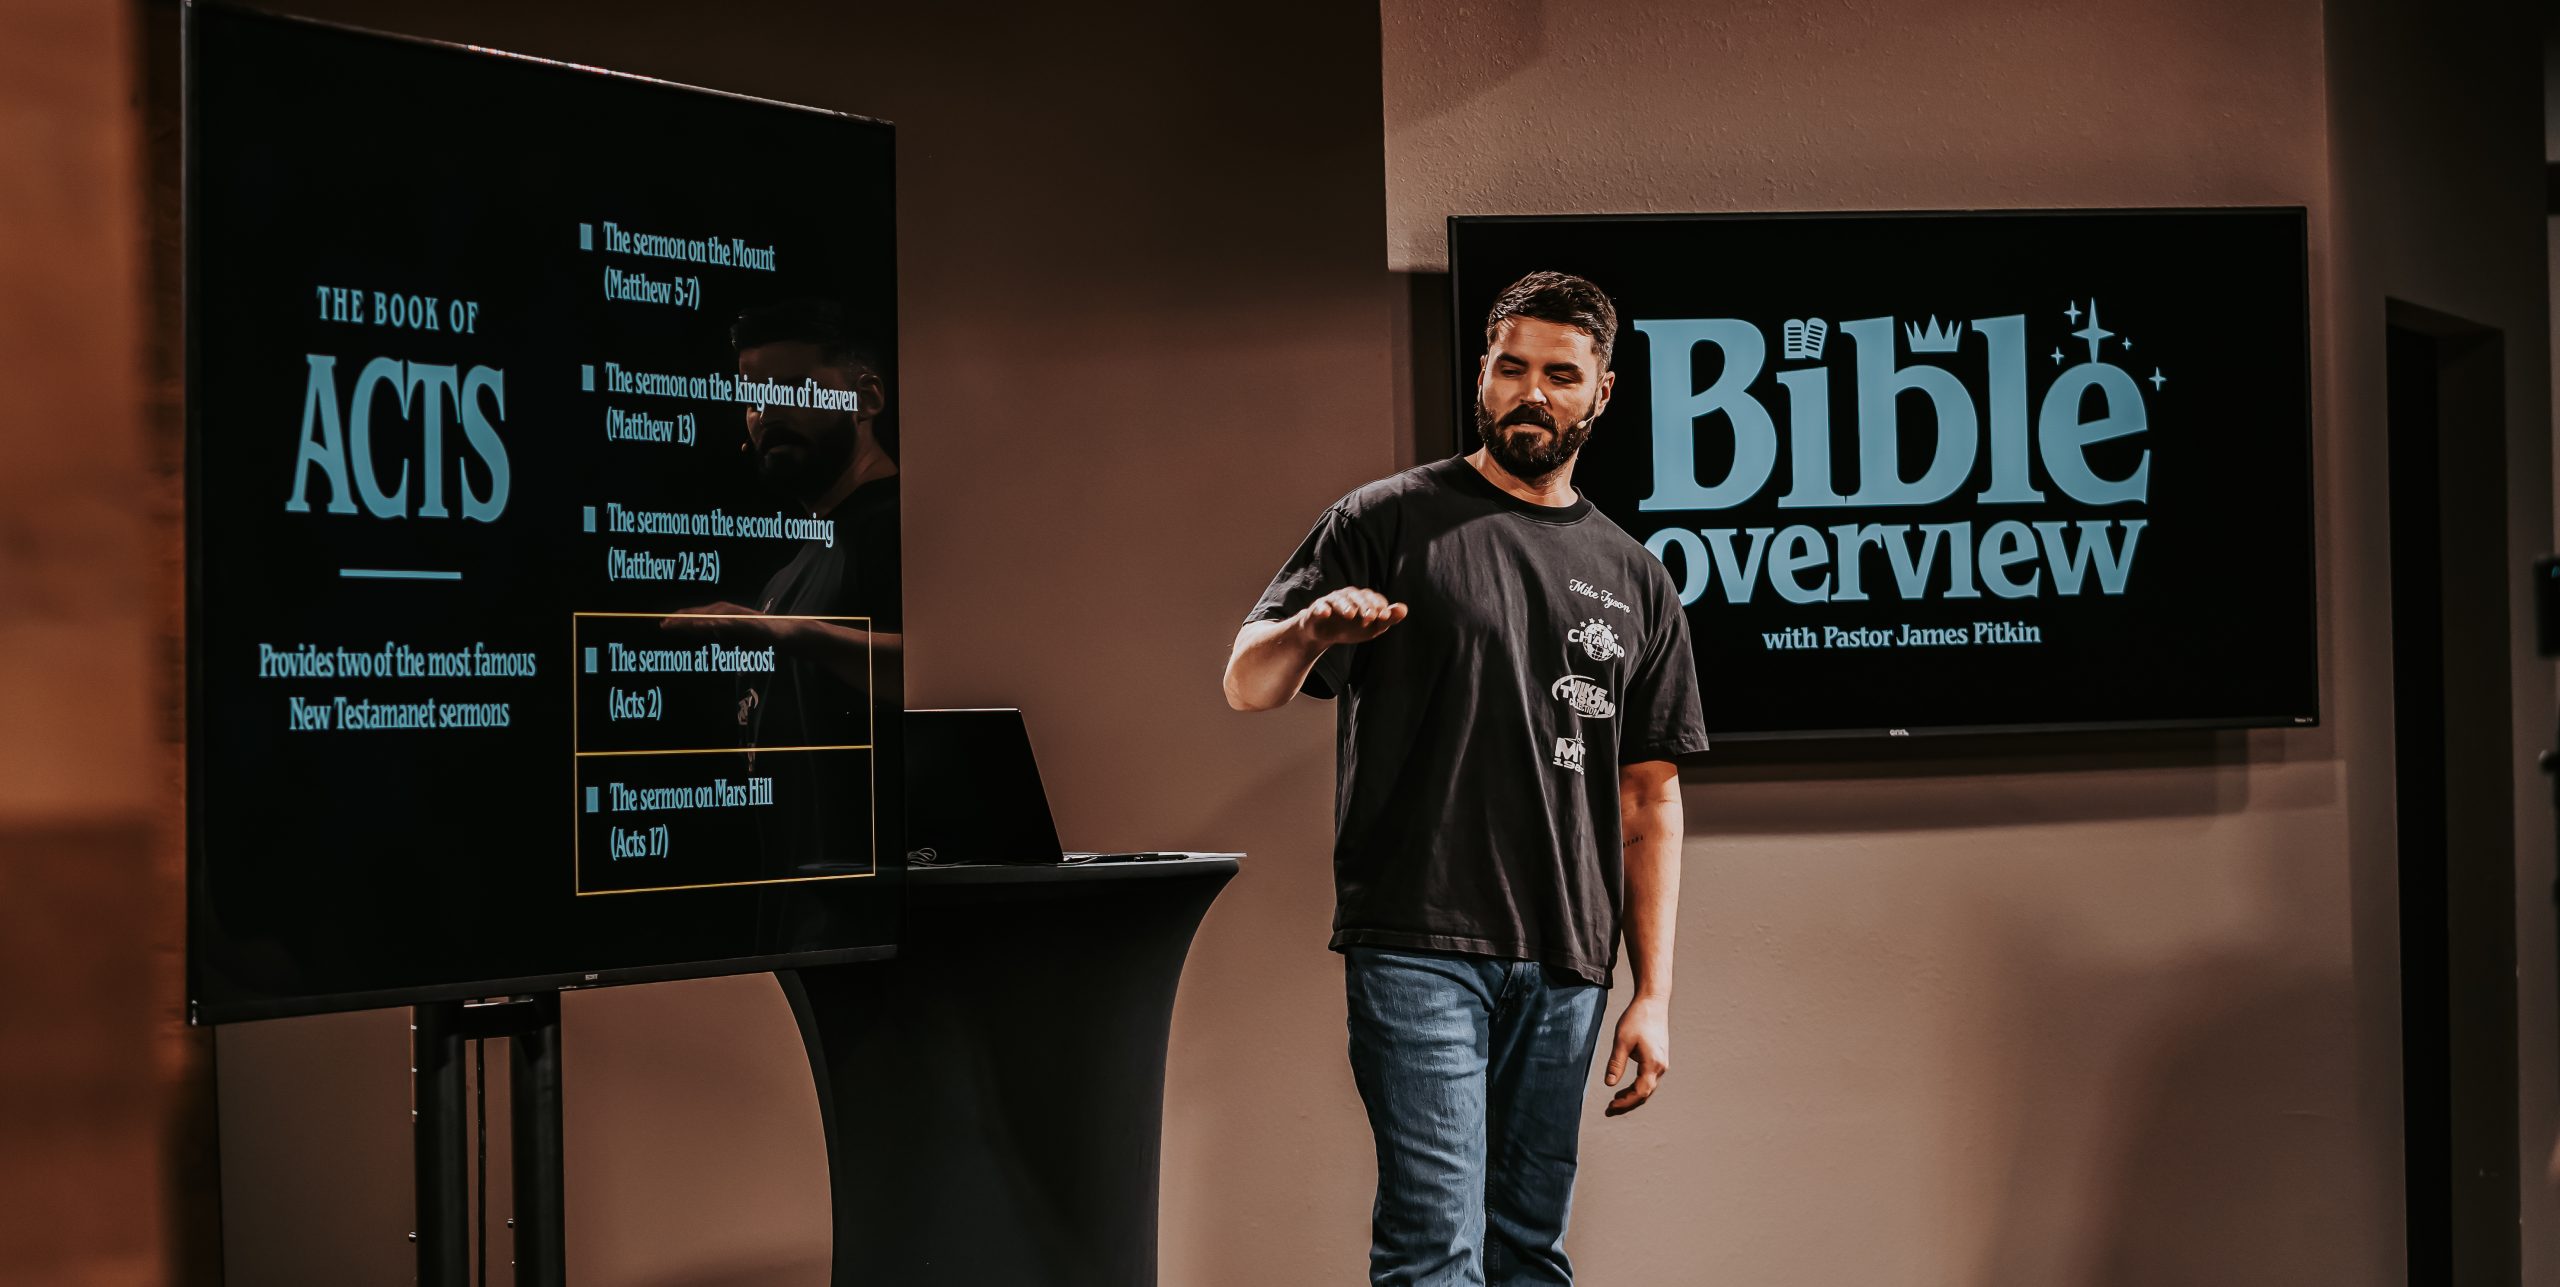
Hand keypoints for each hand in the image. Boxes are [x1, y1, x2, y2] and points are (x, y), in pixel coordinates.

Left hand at [659, 601, 789, 646]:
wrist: (780, 634)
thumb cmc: (756, 635)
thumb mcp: (733, 634)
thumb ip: (720, 631)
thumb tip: (707, 630)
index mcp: (721, 615)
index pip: (696, 615)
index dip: (680, 620)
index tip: (664, 624)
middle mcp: (727, 612)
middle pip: (700, 615)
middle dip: (681, 620)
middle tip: (663, 624)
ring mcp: (736, 617)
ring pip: (711, 617)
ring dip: (695, 620)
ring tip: (679, 623)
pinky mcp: (747, 623)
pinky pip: (730, 624)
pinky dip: (720, 624)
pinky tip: (709, 626)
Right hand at [1297, 587, 1406, 646]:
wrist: (1324, 634)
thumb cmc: (1351, 628)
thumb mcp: (1372, 627)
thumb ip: (1388, 619)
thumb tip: (1404, 609)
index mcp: (1363, 598)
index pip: (1373, 598)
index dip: (1379, 607)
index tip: (1385, 617)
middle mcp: (1347, 596)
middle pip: (1357, 596)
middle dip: (1364, 606)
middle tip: (1370, 617)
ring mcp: (1331, 601)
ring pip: (1339, 599)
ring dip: (1345, 606)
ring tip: (1350, 615)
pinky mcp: (1317, 608)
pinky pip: (1320, 606)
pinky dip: (1322, 609)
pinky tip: (1326, 613)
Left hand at [1602, 994, 1670, 1116]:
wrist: (1653, 1002)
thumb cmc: (1636, 1019)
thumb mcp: (1621, 1041)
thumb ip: (1616, 1063)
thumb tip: (1608, 1084)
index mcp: (1653, 1064)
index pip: (1640, 1092)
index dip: (1625, 1103)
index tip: (1610, 1107)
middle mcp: (1661, 1067)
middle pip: (1645, 1094)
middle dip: (1627, 1103)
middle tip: (1609, 1110)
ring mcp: (1662, 1063)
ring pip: (1648, 1088)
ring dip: (1632, 1097)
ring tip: (1614, 1102)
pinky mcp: (1659, 1059)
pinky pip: (1649, 1080)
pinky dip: (1637, 1088)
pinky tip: (1624, 1089)